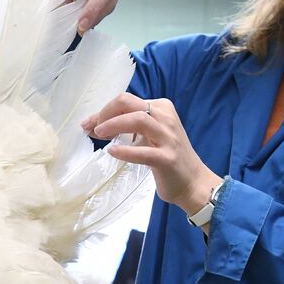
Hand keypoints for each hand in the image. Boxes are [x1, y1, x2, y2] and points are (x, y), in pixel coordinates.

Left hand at [81, 93, 223, 217]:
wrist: (193, 182)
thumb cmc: (167, 157)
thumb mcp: (150, 135)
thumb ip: (128, 126)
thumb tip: (95, 125)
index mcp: (161, 108)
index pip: (126, 101)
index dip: (104, 110)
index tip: (90, 124)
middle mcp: (166, 118)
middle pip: (129, 103)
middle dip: (105, 113)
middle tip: (92, 128)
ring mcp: (168, 137)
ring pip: (138, 120)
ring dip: (113, 125)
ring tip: (99, 135)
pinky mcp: (167, 158)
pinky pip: (144, 152)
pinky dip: (125, 151)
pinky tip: (112, 152)